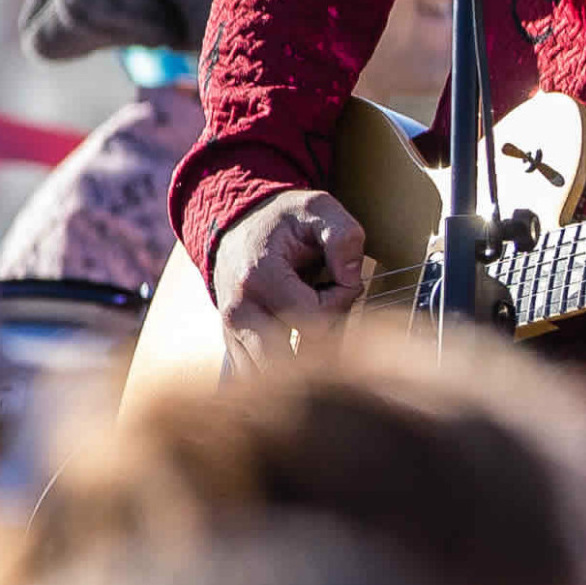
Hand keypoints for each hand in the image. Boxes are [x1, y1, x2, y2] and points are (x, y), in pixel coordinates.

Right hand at [212, 190, 368, 368]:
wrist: (238, 226)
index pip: (314, 321)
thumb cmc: (282, 220)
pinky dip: (288, 367)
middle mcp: (240, 312)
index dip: (341, 304)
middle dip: (326, 343)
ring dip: (306, 360)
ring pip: (277, 375)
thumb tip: (352, 278)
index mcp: (260, 279)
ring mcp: (232, 333)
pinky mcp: (234, 345)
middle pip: (293, 361)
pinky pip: (262, 375)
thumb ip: (343, 237)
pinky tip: (299, 337)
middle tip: (335, 310)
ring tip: (316, 322)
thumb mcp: (319, 209)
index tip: (343, 283)